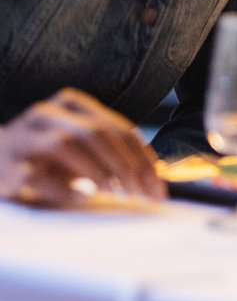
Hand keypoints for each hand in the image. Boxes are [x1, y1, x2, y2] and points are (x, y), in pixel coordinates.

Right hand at [0, 89, 163, 206]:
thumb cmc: (46, 156)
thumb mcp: (81, 145)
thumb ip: (112, 150)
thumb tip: (156, 175)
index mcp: (72, 104)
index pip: (120, 128)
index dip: (144, 158)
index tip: (158, 186)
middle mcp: (47, 114)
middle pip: (98, 134)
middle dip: (127, 167)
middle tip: (141, 194)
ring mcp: (24, 137)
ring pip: (68, 144)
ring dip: (98, 172)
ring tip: (114, 192)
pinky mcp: (8, 166)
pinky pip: (39, 175)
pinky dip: (63, 189)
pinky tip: (79, 197)